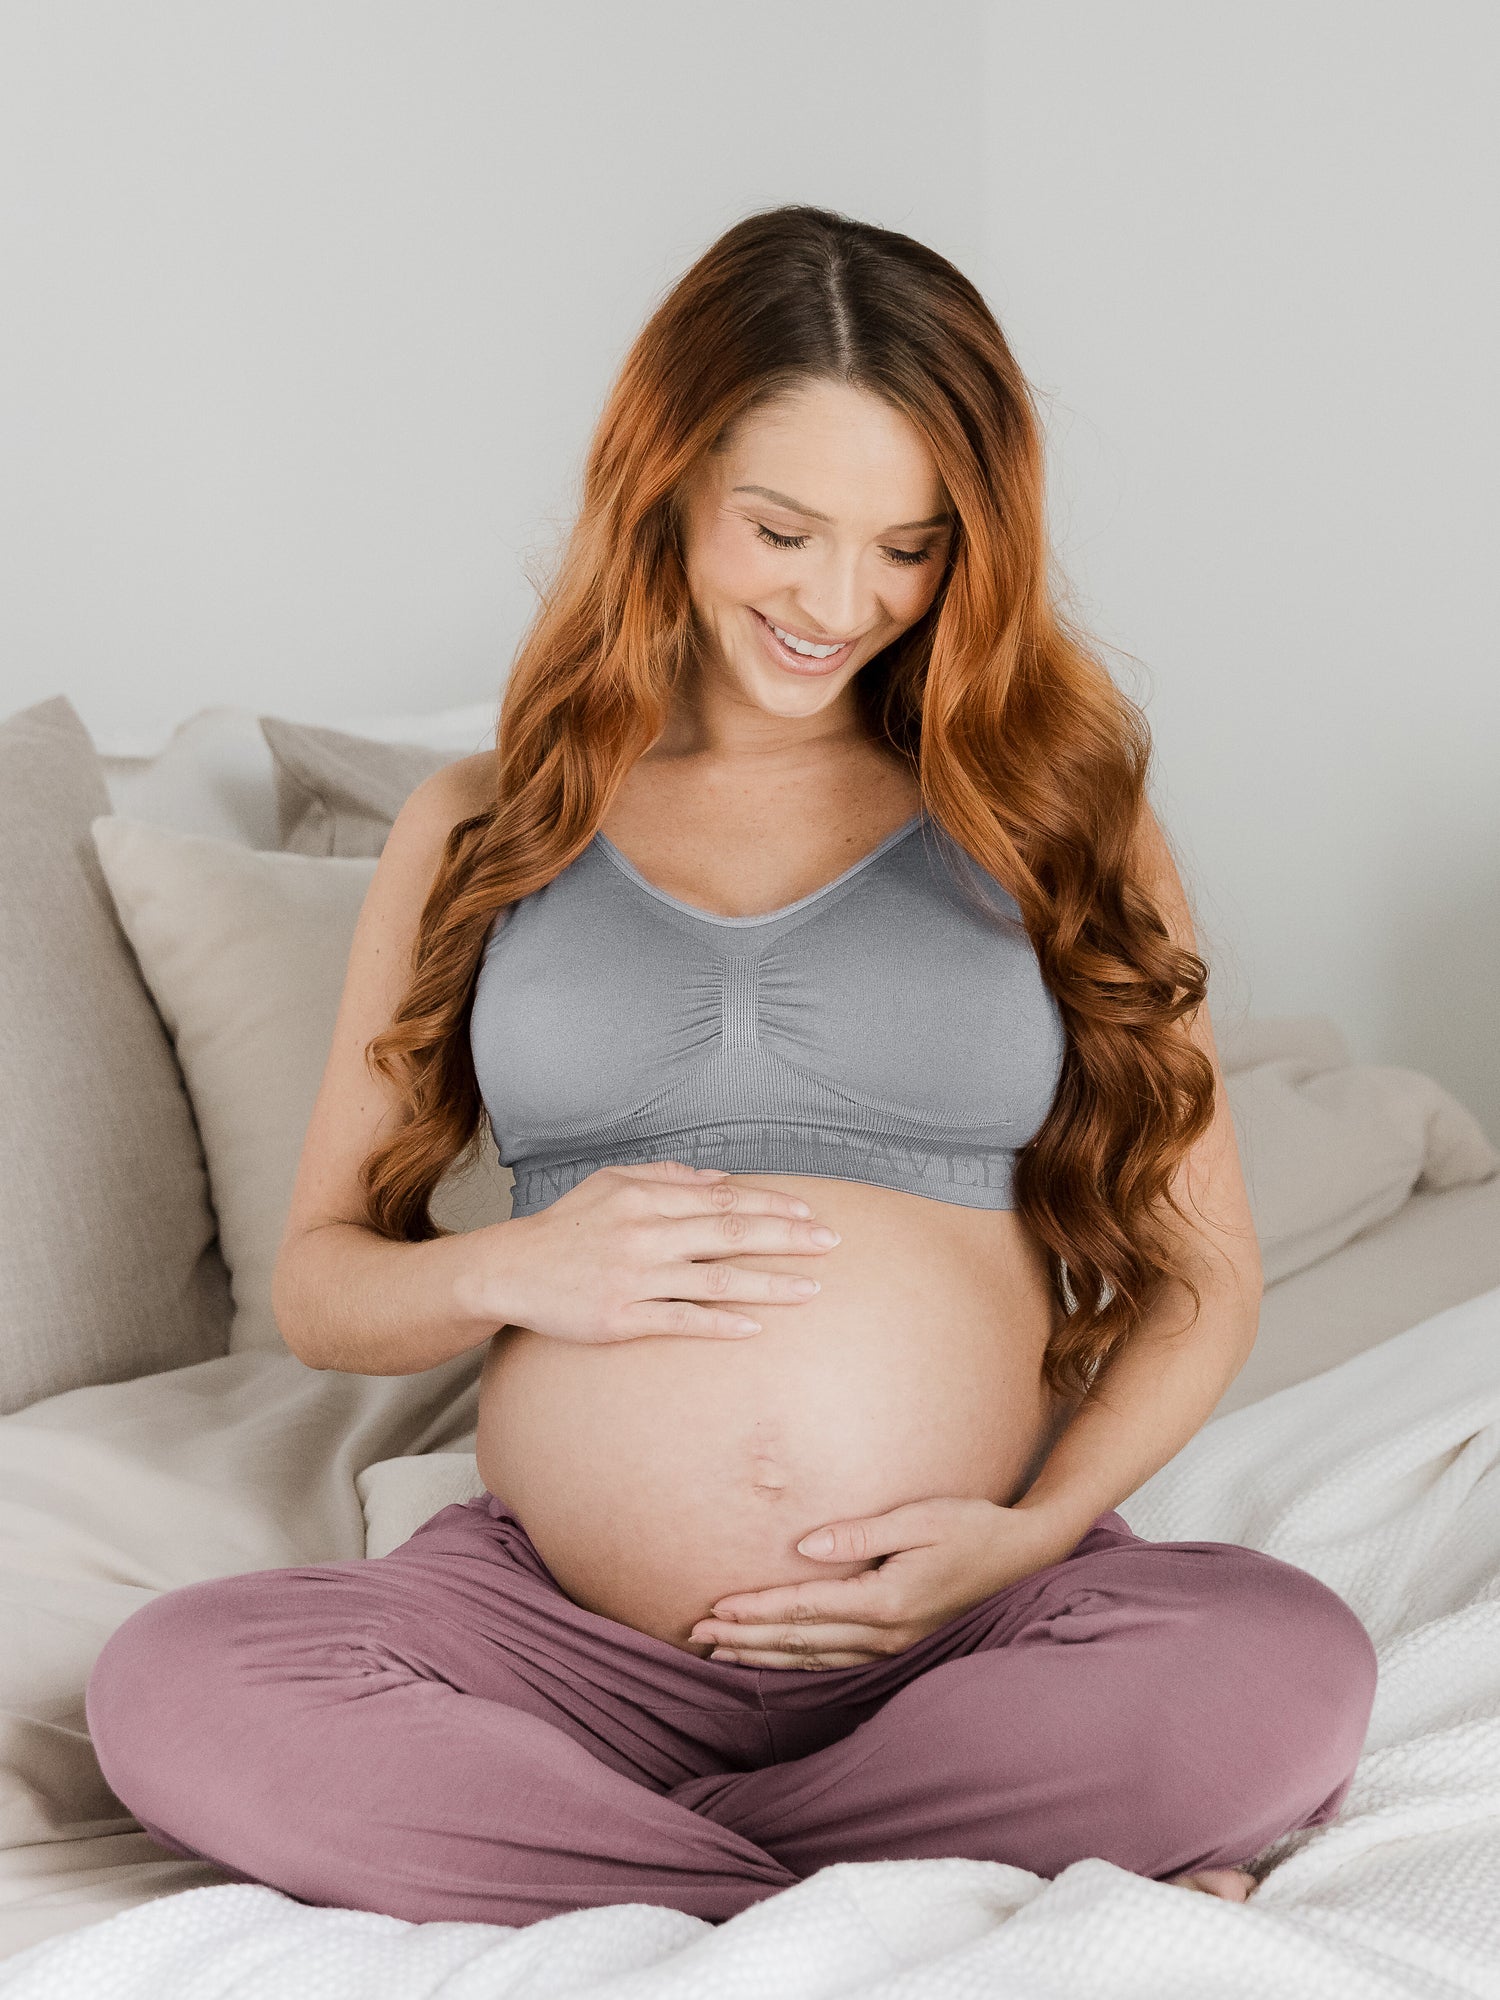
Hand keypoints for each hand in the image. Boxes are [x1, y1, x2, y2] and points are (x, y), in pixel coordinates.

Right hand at [471, 1159, 840, 1344]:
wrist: (511, 1269)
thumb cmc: (568, 1226)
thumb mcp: (611, 1184)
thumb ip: (668, 1178)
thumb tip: (723, 1180)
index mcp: (645, 1197)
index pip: (723, 1198)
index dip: (771, 1206)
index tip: (810, 1214)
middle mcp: (645, 1233)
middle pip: (729, 1233)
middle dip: (786, 1238)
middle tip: (830, 1243)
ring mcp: (634, 1277)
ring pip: (714, 1279)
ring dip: (767, 1285)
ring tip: (810, 1290)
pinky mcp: (620, 1317)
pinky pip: (679, 1320)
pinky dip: (719, 1324)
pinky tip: (753, 1328)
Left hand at [688, 1497, 1074, 1667]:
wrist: (1025, 1557)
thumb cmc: (972, 1527)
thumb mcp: (919, 1519)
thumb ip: (859, 1534)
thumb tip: (803, 1548)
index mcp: (887, 1601)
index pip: (804, 1610)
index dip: (756, 1611)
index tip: (714, 1610)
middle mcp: (886, 1634)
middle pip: (800, 1642)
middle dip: (745, 1639)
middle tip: (696, 1637)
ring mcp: (894, 1647)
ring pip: (814, 1660)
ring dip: (764, 1656)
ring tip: (721, 1652)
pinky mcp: (900, 1647)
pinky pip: (837, 1663)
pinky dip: (798, 1664)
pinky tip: (776, 1660)